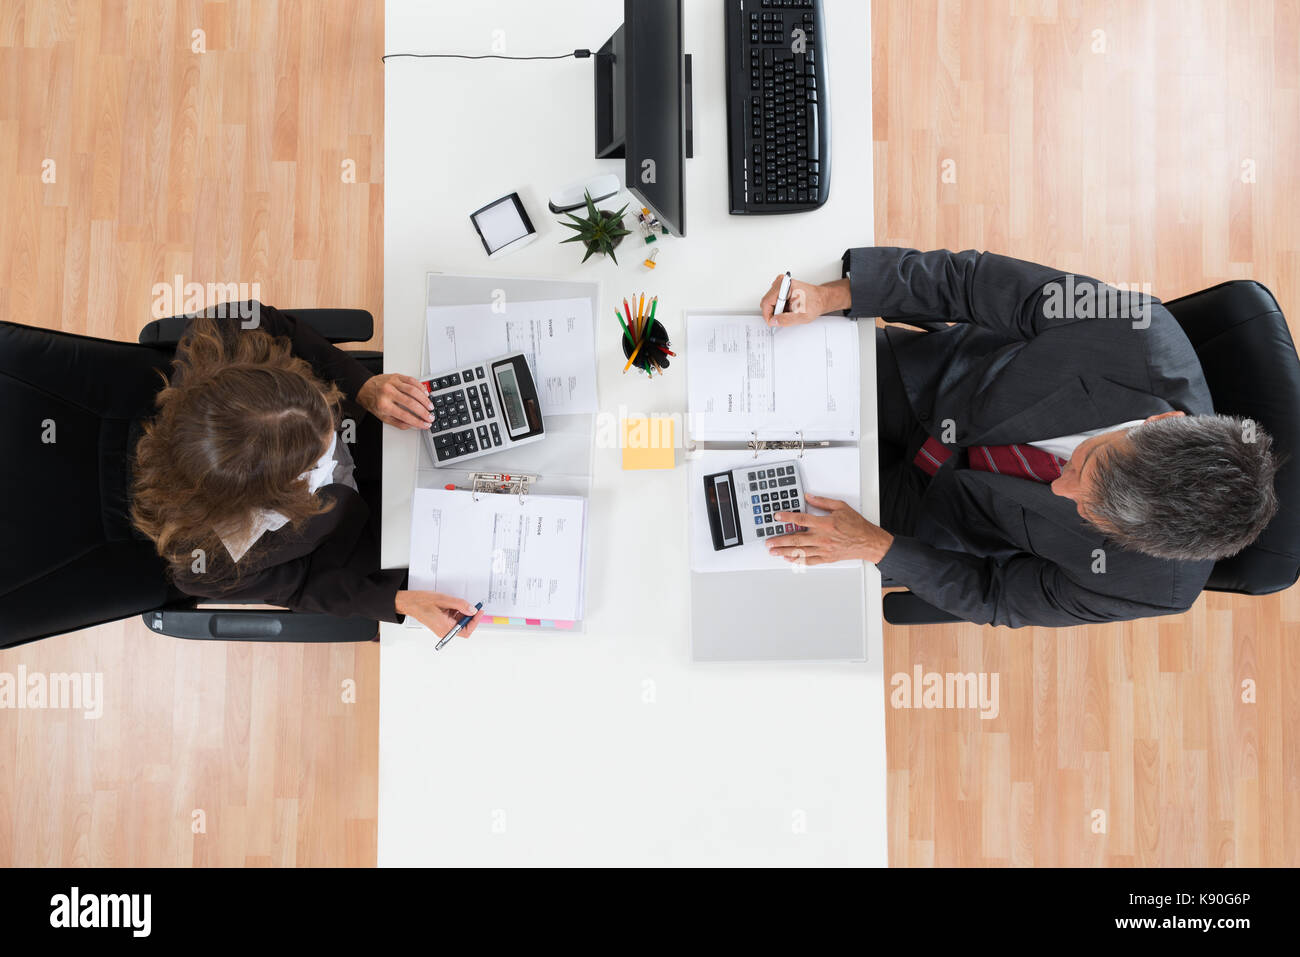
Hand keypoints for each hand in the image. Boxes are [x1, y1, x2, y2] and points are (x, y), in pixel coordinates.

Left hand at [358, 373, 433, 429]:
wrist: (364, 387)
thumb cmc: (373, 402)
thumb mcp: (382, 416)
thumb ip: (398, 422)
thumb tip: (412, 425)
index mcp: (384, 405)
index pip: (405, 415)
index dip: (418, 421)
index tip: (425, 424)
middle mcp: (388, 393)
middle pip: (411, 403)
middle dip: (424, 412)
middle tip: (430, 416)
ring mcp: (393, 383)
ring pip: (413, 390)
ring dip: (424, 399)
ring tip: (430, 406)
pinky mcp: (396, 376)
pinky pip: (412, 380)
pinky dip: (421, 387)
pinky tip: (425, 393)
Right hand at [394, 590, 483, 637]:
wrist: (408, 602)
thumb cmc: (421, 602)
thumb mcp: (444, 600)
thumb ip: (460, 605)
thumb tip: (472, 610)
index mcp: (445, 628)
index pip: (466, 630)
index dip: (475, 621)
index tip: (479, 611)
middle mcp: (444, 631)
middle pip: (464, 627)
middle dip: (469, 616)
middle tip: (473, 605)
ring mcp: (442, 628)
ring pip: (459, 623)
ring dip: (462, 613)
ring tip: (457, 603)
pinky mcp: (440, 624)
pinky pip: (453, 620)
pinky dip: (456, 612)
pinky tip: (452, 605)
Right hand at [760, 276, 850, 327]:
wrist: (820, 299)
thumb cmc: (814, 303)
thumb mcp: (801, 316)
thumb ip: (785, 320)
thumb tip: (773, 321)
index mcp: (785, 286)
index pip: (767, 302)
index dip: (768, 315)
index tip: (772, 323)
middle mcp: (780, 282)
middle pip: (767, 301)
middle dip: (773, 313)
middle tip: (784, 317)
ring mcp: (780, 285)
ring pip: (769, 302)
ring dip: (777, 310)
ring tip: (789, 311)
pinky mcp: (781, 288)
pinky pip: (773, 301)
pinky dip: (779, 308)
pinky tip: (788, 308)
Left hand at [766, 494, 893, 565]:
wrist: (868, 541)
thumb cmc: (856, 525)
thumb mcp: (841, 507)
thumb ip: (823, 502)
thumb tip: (809, 497)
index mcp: (825, 523)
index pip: (801, 519)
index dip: (787, 517)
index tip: (777, 517)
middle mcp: (822, 537)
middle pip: (796, 539)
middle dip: (780, 540)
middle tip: (768, 541)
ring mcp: (824, 549)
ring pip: (800, 551)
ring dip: (785, 552)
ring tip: (774, 551)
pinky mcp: (827, 557)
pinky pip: (809, 560)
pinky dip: (798, 560)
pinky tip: (789, 559)